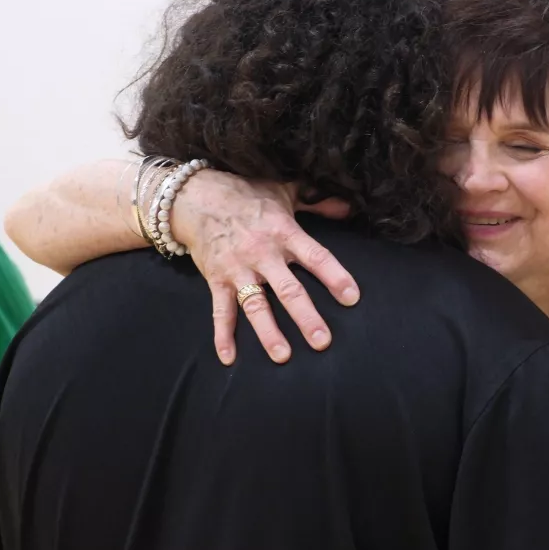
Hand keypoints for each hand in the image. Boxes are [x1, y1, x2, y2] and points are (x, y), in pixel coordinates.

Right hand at [171, 171, 355, 364]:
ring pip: (255, 305)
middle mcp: (262, 253)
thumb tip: (348, 207)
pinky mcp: (216, 280)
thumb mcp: (284, 192)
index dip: (334, 276)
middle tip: (323, 341)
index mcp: (283, 232)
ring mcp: (237, 269)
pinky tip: (229, 358)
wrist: (197, 196)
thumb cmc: (247, 195)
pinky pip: (220, 311)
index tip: (351, 297)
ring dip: (268, 332)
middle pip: (287, 289)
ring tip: (282, 356)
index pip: (314, 256)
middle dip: (305, 316)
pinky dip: (223, 335)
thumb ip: (317, 202)